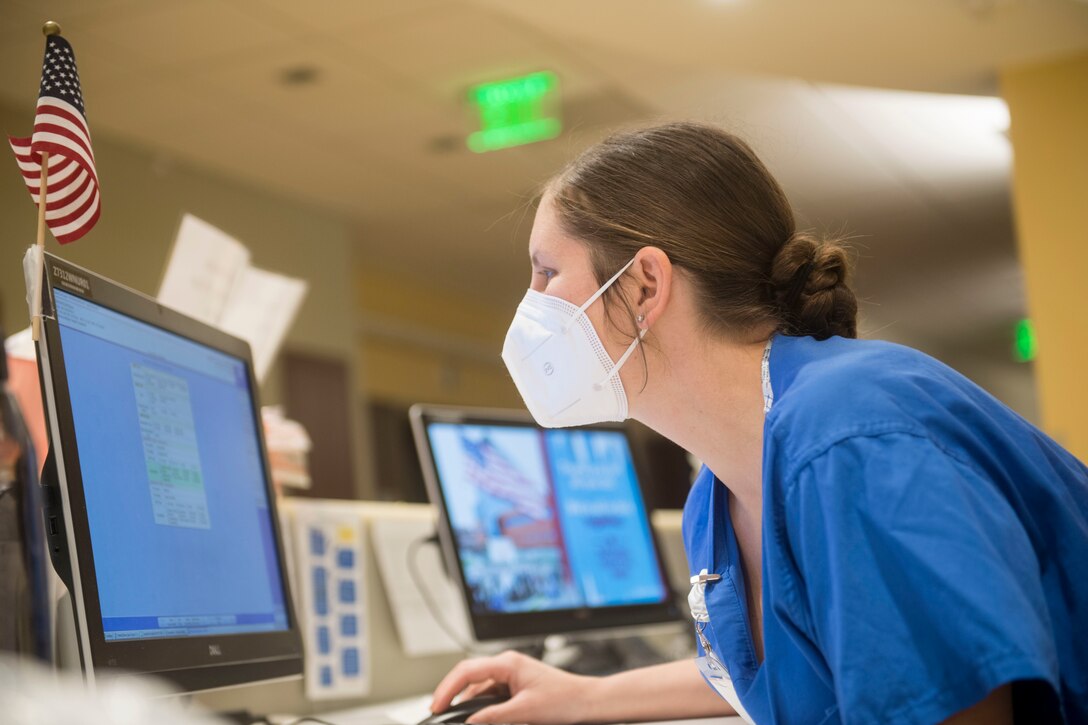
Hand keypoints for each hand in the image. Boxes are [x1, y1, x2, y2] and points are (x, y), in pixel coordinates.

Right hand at [429, 651, 595, 724]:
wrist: (587, 701)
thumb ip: (495, 716)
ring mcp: (511, 675)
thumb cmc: (564, 700)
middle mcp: (507, 665)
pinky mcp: (515, 686)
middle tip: (438, 712)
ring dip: (466, 702)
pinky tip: (476, 717)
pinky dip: (480, 706)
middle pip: (468, 676)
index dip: (447, 688)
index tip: (436, 705)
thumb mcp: (525, 712)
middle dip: (451, 694)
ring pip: (478, 687)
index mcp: (508, 663)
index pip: (466, 671)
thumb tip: (470, 721)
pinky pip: (490, 694)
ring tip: (453, 716)